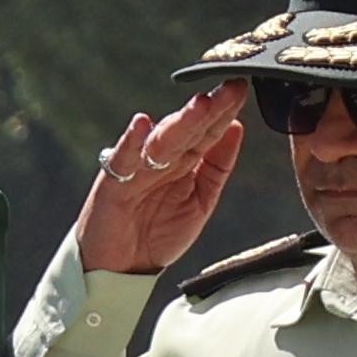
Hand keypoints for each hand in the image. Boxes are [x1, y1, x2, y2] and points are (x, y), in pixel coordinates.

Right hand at [76, 87, 252, 275]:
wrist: (120, 267)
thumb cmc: (157, 233)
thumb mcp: (201, 200)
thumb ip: (217, 166)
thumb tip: (237, 127)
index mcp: (184, 162)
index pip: (208, 131)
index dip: (226, 112)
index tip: (243, 89)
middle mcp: (161, 160)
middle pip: (189, 130)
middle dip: (210, 110)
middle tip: (232, 88)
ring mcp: (137, 169)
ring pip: (162, 142)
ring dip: (181, 122)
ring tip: (202, 104)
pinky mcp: (113, 184)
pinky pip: (123, 160)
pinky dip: (131, 143)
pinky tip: (142, 125)